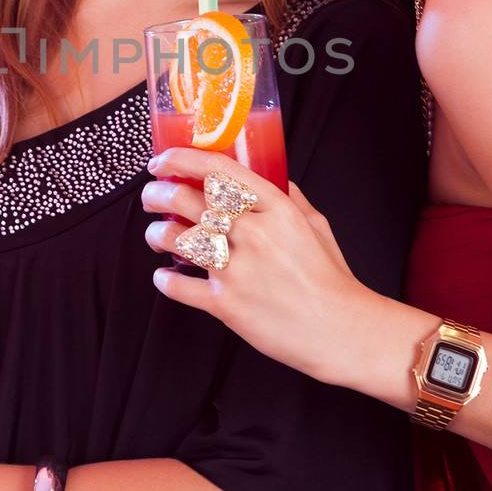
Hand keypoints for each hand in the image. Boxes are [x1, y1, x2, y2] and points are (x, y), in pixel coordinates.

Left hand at [141, 148, 375, 386]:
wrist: (339, 330)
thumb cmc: (330, 279)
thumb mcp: (315, 224)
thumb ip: (289, 196)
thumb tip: (269, 175)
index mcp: (275, 208)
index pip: (216, 171)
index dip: (180, 160)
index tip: (162, 161)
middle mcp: (252, 233)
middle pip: (185, 199)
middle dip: (157, 194)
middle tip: (152, 196)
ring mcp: (237, 269)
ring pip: (175, 238)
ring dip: (156, 233)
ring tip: (156, 235)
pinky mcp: (226, 304)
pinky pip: (178, 286)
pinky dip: (164, 280)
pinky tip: (165, 275)